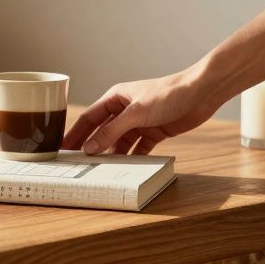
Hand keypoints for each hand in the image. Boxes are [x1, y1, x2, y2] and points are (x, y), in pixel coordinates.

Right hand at [62, 70, 220, 154]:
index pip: (89, 118)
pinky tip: (126, 168)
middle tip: (76, 164)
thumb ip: (112, 131)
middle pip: (102, 131)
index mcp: (116, 97)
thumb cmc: (169, 93)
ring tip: (99, 171)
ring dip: (111, 155)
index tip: (61, 148)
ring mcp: (139, 122)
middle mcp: (125, 110)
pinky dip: (132, 157)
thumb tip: (90, 148)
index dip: (75, 133)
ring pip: (119, 142)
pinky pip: (138, 148)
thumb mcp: (136, 112)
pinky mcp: (154, 132)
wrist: (202, 92)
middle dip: (90, 146)